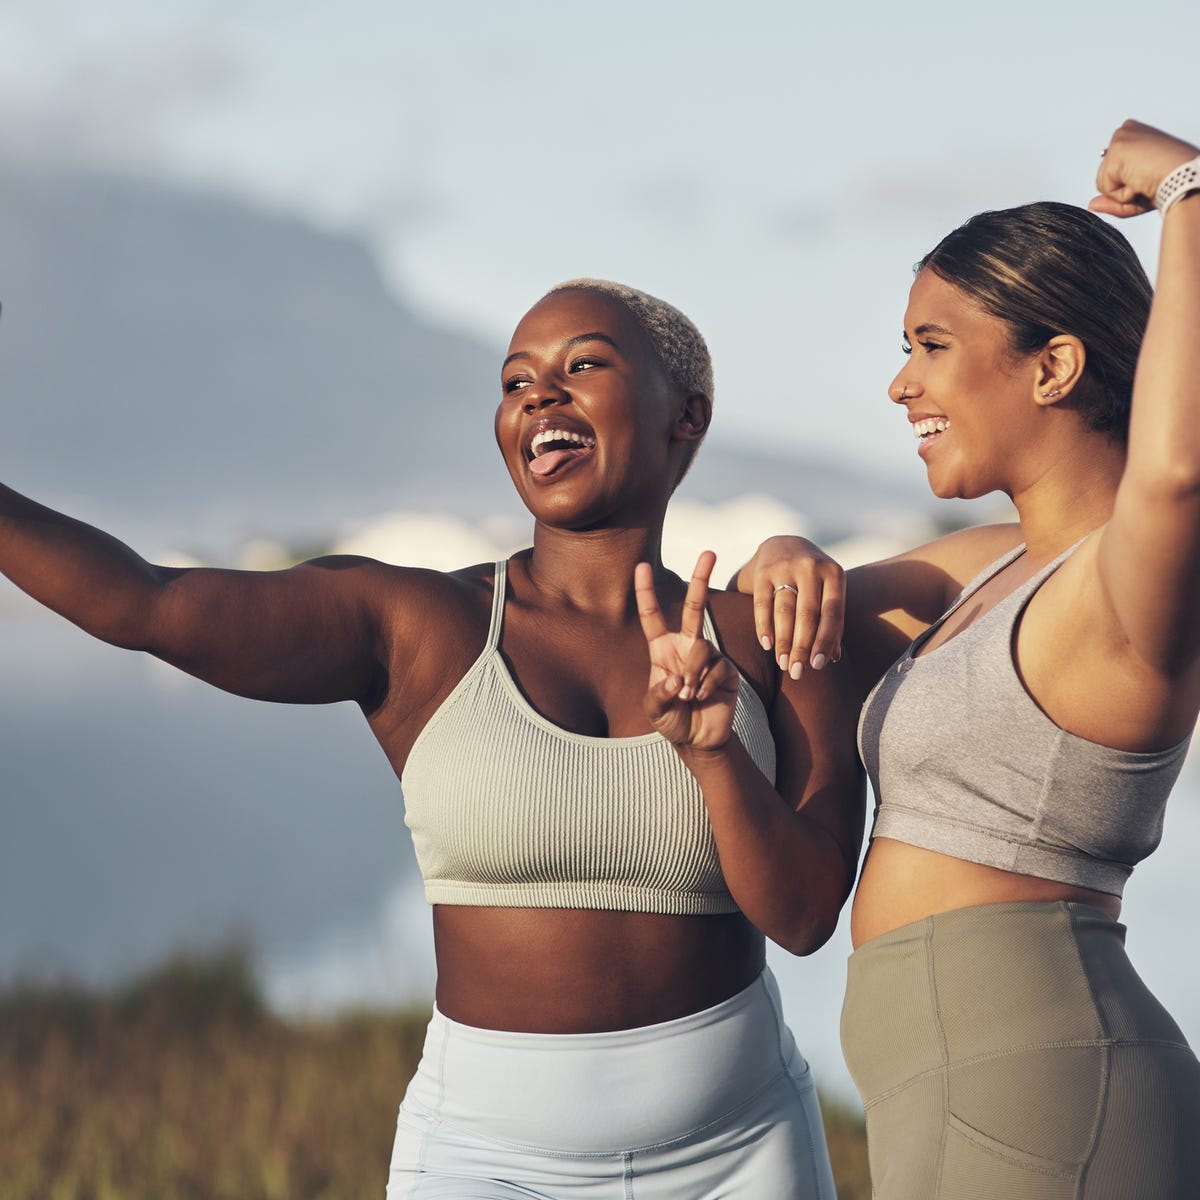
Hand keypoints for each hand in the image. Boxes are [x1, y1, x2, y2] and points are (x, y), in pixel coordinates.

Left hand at [635, 551, 739, 750]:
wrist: (698, 739)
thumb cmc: (672, 720)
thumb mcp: (654, 709)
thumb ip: (658, 694)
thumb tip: (678, 677)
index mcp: (663, 649)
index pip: (653, 616)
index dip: (646, 592)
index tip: (641, 566)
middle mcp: (687, 646)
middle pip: (695, 607)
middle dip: (701, 579)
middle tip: (710, 552)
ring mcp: (710, 656)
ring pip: (701, 648)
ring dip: (692, 674)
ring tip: (688, 696)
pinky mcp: (727, 670)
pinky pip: (717, 667)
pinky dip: (706, 685)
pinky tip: (702, 698)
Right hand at [738, 535, 843, 677]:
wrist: (783, 546)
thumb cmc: (811, 580)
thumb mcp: (827, 592)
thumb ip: (831, 623)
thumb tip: (832, 659)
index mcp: (834, 573)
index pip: (831, 612)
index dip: (825, 640)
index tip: (817, 666)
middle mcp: (811, 567)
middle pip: (807, 614)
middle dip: (802, 646)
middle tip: (797, 672)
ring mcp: (786, 566)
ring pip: (785, 610)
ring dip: (783, 641)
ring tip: (783, 664)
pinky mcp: (763, 571)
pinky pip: (763, 604)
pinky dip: (764, 626)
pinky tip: (767, 645)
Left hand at [1090, 119, 1199, 218]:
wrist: (1185, 178)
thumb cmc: (1171, 182)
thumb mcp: (1138, 191)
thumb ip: (1113, 199)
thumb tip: (1091, 205)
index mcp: (1133, 134)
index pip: (1112, 168)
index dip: (1128, 182)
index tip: (1149, 175)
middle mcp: (1125, 131)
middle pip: (1105, 176)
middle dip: (1123, 188)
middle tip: (1148, 180)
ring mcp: (1120, 139)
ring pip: (1103, 184)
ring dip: (1123, 192)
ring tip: (1145, 181)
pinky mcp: (1116, 152)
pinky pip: (1106, 189)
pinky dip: (1123, 194)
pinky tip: (1141, 182)